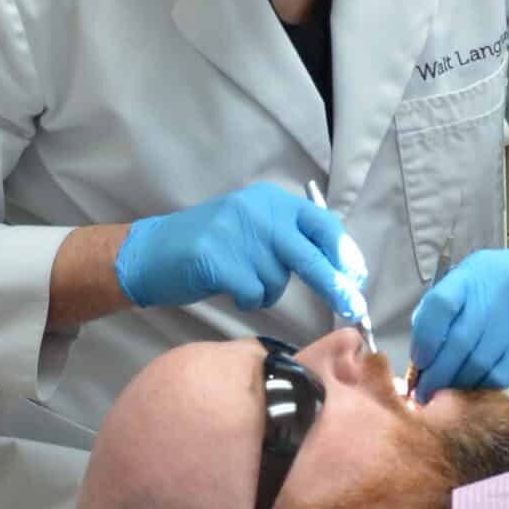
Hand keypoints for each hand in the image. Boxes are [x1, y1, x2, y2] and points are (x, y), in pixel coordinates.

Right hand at [114, 182, 347, 314]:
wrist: (151, 252)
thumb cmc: (209, 246)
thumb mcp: (252, 227)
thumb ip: (289, 238)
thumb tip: (340, 267)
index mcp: (272, 200)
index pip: (323, 224)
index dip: (344, 254)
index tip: (357, 278)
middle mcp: (259, 211)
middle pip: (311, 255)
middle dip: (335, 285)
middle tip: (354, 308)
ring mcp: (238, 233)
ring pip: (278, 281)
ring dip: (264, 290)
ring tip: (238, 278)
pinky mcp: (220, 259)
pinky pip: (254, 294)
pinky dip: (246, 298)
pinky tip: (227, 286)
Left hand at [408, 232, 508, 399]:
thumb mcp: (484, 277)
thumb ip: (453, 304)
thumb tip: (423, 345)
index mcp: (477, 271)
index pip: (439, 307)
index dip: (425, 340)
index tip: (420, 361)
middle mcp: (499, 289)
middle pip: (458, 342)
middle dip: (437, 373)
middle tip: (426, 391)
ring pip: (479, 362)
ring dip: (458, 384)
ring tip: (448, 393)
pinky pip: (502, 372)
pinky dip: (483, 385)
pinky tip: (475, 387)